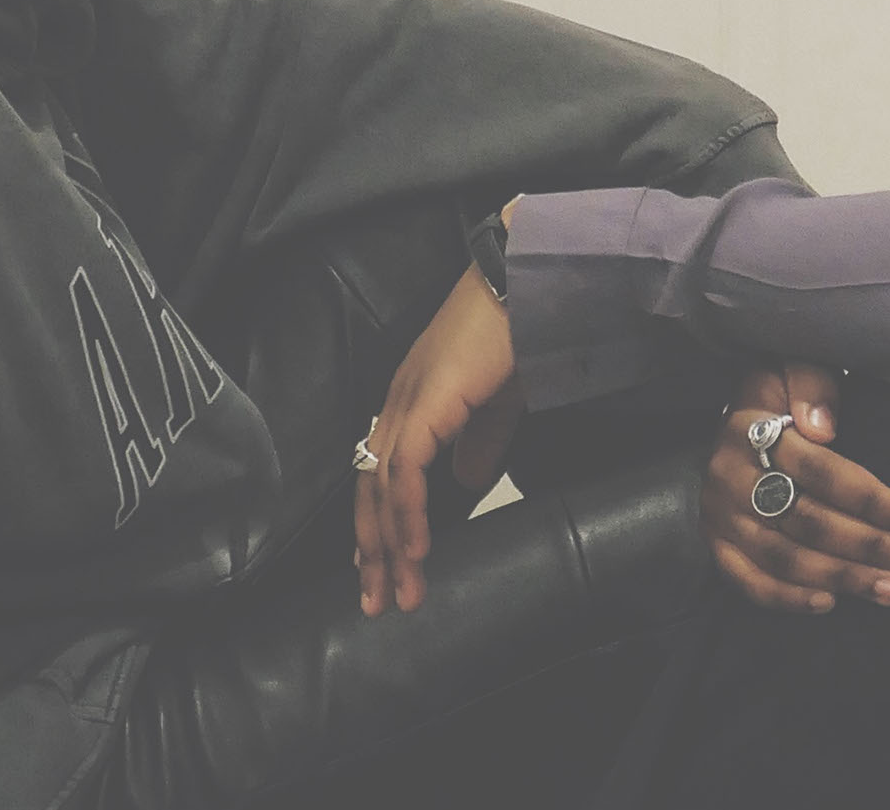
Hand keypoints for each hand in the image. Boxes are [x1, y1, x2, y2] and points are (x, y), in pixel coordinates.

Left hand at [353, 263, 523, 615]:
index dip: (377, 524)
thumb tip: (466, 483)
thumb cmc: (512, 334)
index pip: (379, 473)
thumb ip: (478, 442)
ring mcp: (406, 404)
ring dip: (390, 549)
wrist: (520, 285)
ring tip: (399, 594)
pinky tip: (417, 552)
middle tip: (377, 603)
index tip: (380, 569)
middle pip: (369, 490)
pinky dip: (408, 516)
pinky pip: (406, 473)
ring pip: (382, 490)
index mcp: (410, 402)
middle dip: (373, 552)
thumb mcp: (495, 403)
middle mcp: (396, 405)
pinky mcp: (426, 406)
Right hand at [702, 361, 889, 615]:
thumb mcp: (794, 369)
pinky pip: (750, 582)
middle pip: (807, 520)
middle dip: (869, 546)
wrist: (734, 420)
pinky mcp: (717, 545)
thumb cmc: (781, 395)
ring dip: (843, 577)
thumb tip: (823, 427)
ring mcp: (720, 516)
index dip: (868, 498)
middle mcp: (729, 476)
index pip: (818, 470)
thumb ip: (811, 384)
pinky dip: (789, 598)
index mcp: (752, 428)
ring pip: (785, 557)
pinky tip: (831, 603)